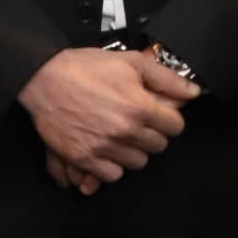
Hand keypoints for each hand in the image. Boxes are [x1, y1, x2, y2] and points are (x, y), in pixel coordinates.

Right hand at [18, 47, 193, 190]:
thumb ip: (166, 78)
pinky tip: (108, 149)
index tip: (160, 116)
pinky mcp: (83, 158)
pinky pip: (112, 175)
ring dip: (134, 151)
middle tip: (139, 124)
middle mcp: (124, 130)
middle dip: (153, 135)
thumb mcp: (131, 62)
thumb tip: (193, 91)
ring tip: (123, 136)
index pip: (175, 127)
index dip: (169, 120)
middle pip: (158, 146)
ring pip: (137, 163)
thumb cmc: (86, 68)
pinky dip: (112, 165)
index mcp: (140, 107)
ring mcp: (103, 147)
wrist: (44, 79)